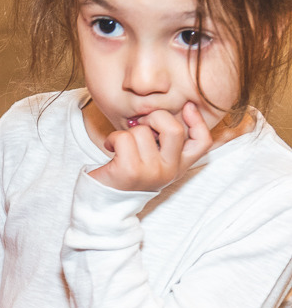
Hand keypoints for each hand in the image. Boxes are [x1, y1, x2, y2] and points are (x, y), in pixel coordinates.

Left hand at [89, 103, 212, 191]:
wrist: (104, 200)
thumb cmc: (128, 173)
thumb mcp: (154, 161)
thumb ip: (166, 142)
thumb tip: (179, 108)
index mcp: (178, 167)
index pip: (202, 142)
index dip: (198, 121)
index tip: (187, 106)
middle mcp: (168, 171)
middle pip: (173, 129)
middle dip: (154, 117)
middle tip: (140, 125)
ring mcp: (150, 172)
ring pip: (142, 131)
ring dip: (127, 132)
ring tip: (121, 145)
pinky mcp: (129, 170)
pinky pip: (123, 137)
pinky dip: (112, 138)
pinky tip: (110, 147)